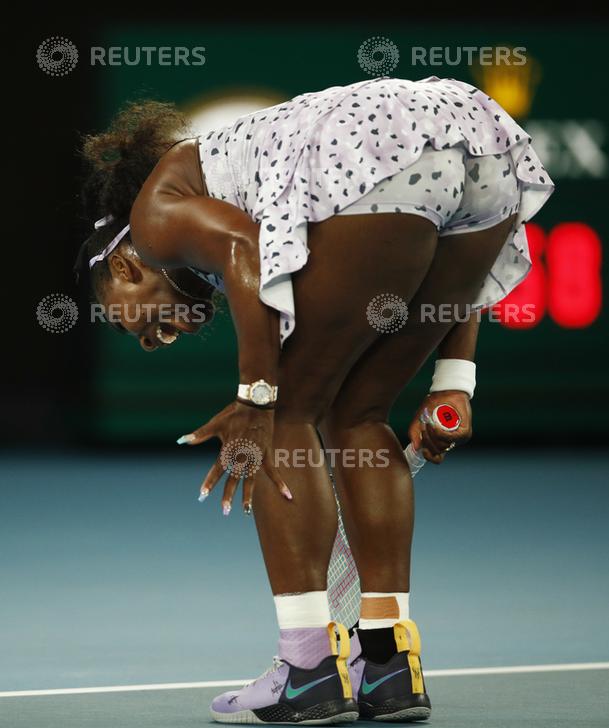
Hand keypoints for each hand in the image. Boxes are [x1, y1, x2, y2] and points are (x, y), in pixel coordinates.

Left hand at [177, 401, 291, 513]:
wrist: (256, 403)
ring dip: (248, 495)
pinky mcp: (267, 453)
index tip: (202, 494)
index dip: (210, 482)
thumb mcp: (215, 423)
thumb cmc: (234, 413)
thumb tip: (181, 440)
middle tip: (224, 510)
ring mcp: (256, 455)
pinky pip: (274, 472)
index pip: (218, 468)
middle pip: (235, 478)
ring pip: (252, 479)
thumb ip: (200, 434)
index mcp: (229, 448)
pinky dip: (280, 484)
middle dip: (228, 494)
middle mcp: (242, 454)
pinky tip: (288, 496)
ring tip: (245, 511)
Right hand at [407, 391, 471, 463]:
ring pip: (443, 446)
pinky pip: (450, 438)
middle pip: (437, 451)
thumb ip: (414, 433)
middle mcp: (451, 441)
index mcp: (441, 441)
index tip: (422, 450)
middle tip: (423, 428)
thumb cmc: (433, 404)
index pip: (437, 458)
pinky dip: (440, 434)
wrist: (447, 391)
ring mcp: (459, 438)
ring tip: (428, 424)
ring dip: (432, 436)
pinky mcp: (464, 432)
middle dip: (427, 441)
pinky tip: (435, 426)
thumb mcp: (419, 419)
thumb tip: (415, 447)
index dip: (429, 457)